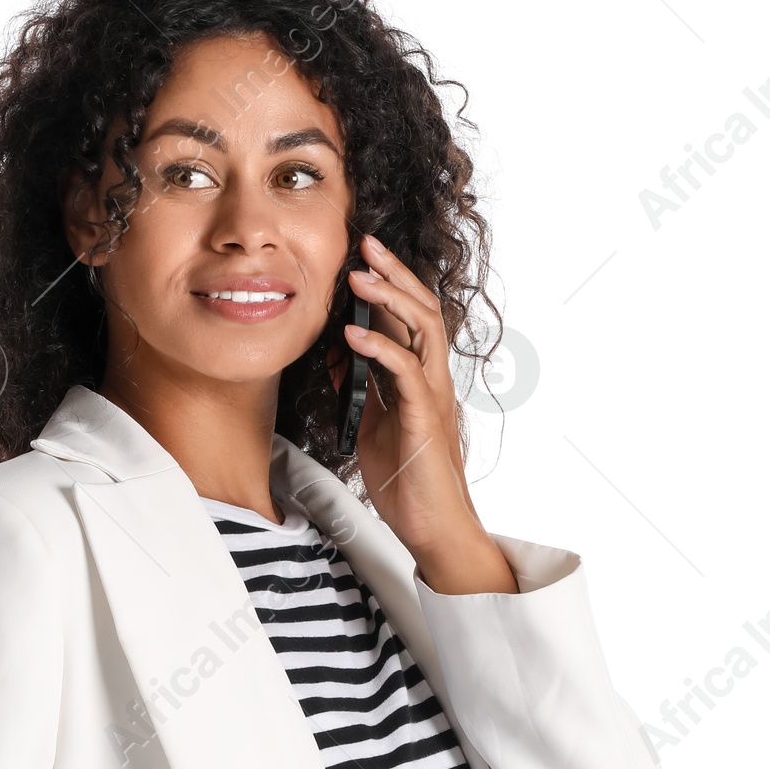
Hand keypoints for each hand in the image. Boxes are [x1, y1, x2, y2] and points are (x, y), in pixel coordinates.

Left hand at [335, 233, 517, 595]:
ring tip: (358, 277)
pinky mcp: (425, 419)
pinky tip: (352, 336)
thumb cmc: (406, 481)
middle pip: (421, 309)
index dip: (388, 283)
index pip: (407, 317)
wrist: (432, 527)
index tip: (361, 253)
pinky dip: (379, 349)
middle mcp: (432, 379)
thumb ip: (362, 389)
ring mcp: (432, 396)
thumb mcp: (372, 425)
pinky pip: (406, 373)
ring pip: (422, 330)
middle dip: (394, 272)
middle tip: (366, 241)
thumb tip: (337, 357)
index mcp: (419, 378)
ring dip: (389, 299)